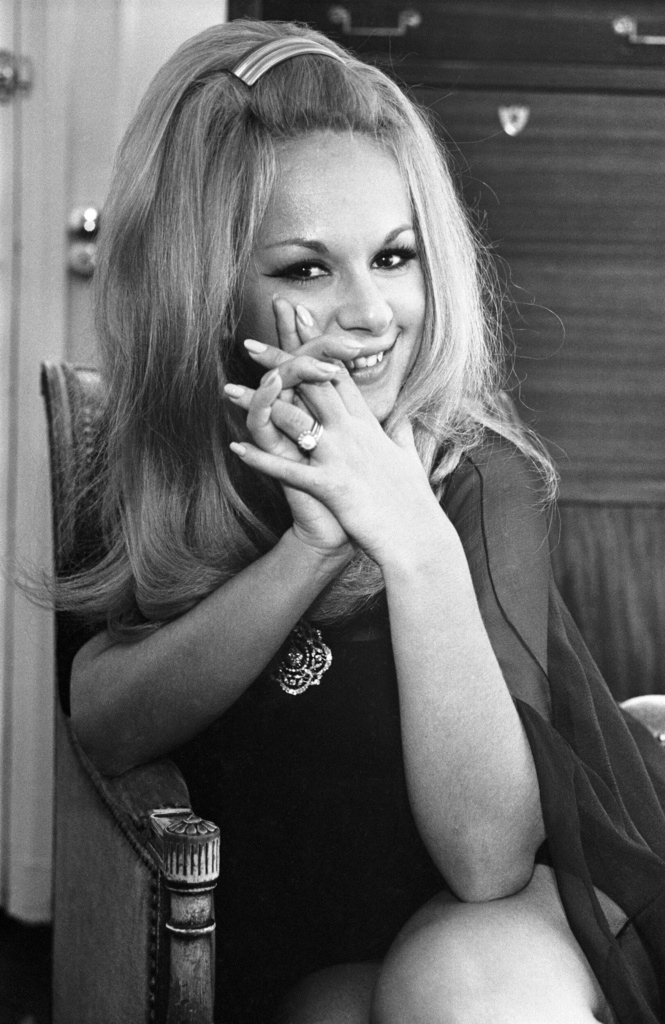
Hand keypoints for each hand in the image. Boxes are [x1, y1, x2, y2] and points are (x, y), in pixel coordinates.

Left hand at [229, 308, 446, 568]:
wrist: (419, 539)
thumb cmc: (413, 503)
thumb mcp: (408, 458)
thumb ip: (400, 434)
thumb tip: (401, 420)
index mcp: (368, 424)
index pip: (337, 374)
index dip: (313, 348)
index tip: (295, 326)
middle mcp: (354, 432)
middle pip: (312, 384)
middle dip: (280, 362)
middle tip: (250, 345)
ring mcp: (342, 457)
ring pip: (294, 419)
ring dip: (257, 404)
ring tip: (228, 391)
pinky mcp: (332, 486)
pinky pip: (289, 469)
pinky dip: (261, 458)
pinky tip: (237, 448)